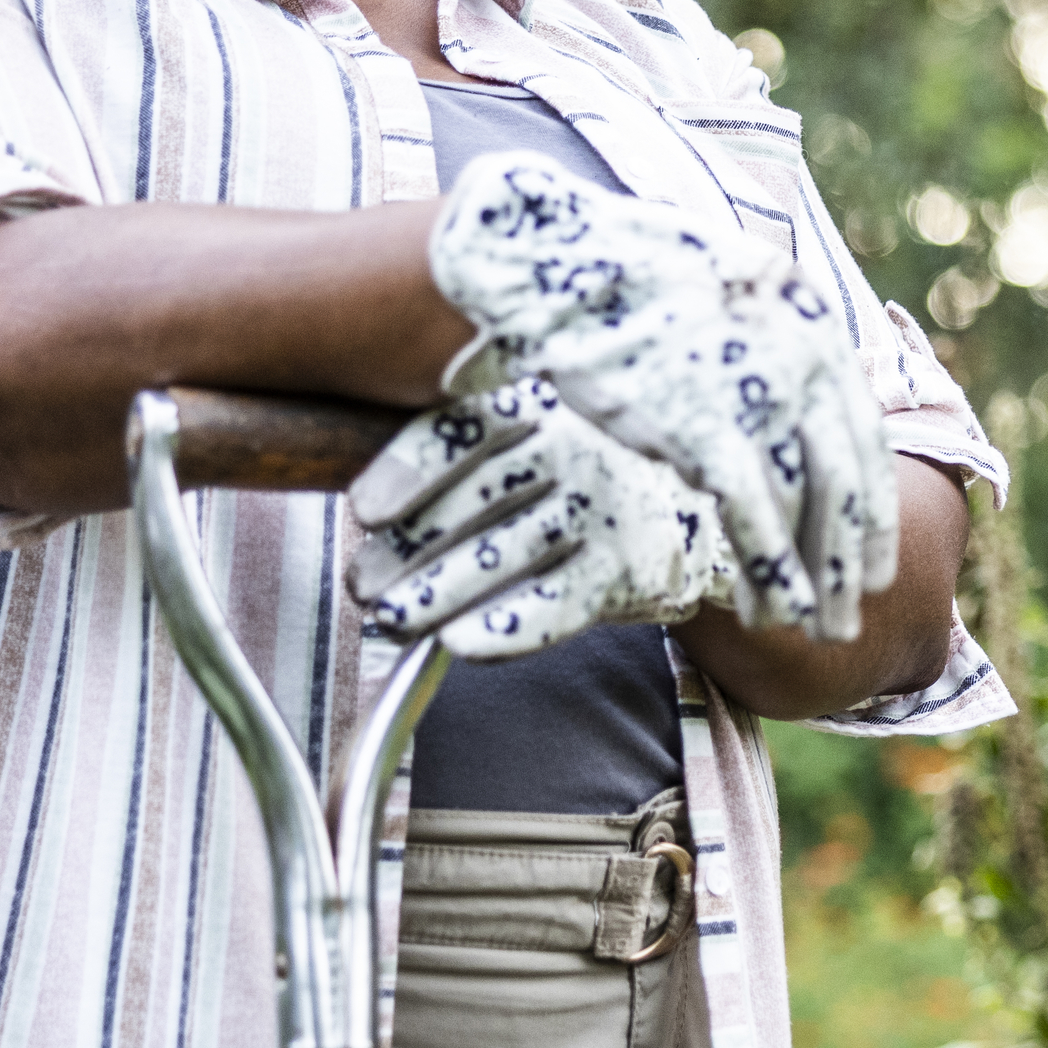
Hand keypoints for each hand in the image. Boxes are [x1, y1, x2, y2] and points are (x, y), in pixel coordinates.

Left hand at [346, 374, 731, 660]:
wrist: (683, 514)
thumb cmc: (574, 481)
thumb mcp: (528, 442)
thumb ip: (463, 459)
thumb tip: (368, 518)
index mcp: (539, 403)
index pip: (465, 431)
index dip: (409, 471)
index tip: (367, 513)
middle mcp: (576, 446)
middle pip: (476, 500)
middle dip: (410, 552)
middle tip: (364, 588)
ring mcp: (605, 506)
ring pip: (506, 555)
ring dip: (439, 595)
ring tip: (394, 620)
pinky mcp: (627, 567)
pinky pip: (556, 604)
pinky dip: (504, 629)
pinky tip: (460, 644)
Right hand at [427, 153, 897, 638]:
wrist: (551, 263)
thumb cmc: (617, 278)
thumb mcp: (717, 286)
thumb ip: (762, 336)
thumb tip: (790, 384)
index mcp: (809, 315)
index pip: (864, 433)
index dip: (874, 508)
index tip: (874, 564)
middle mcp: (801, 352)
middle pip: (847, 480)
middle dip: (851, 558)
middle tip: (851, 615)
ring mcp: (757, 391)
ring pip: (809, 507)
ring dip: (813, 577)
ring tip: (810, 625)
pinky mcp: (704, 427)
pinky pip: (756, 518)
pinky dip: (771, 572)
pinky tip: (770, 612)